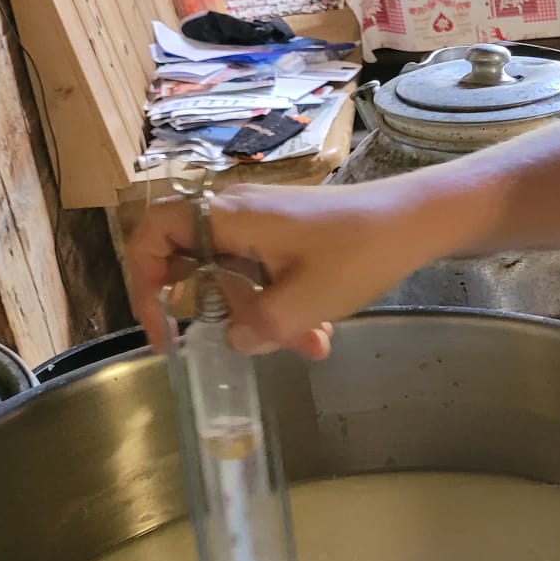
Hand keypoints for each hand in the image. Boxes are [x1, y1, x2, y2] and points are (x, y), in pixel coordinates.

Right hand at [125, 178, 476, 357]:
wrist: (416, 221)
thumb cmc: (361, 251)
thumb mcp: (305, 302)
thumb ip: (258, 327)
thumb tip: (234, 340)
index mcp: (228, 217)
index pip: (153, 234)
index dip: (143, 280)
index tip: (163, 326)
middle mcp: (237, 215)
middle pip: (196, 265)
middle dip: (223, 315)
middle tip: (243, 346)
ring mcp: (264, 225)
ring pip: (237, 278)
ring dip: (264, 317)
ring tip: (310, 344)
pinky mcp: (288, 237)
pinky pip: (265, 275)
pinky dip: (283, 305)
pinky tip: (318, 333)